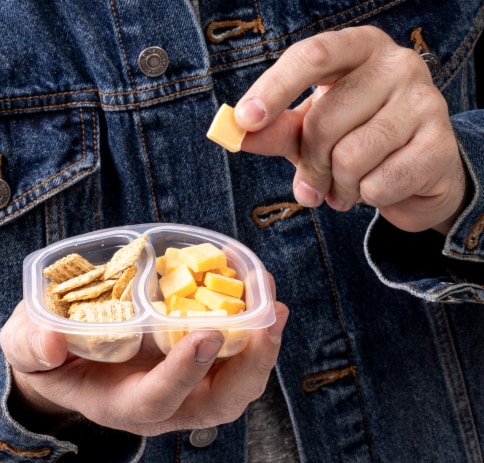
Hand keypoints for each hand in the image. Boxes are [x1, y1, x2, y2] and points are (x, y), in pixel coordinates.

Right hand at [0, 280, 287, 435]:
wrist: (75, 358)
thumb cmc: (56, 354)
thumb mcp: (31, 347)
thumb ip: (34, 346)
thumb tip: (51, 343)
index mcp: (122, 403)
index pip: (159, 400)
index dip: (184, 371)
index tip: (209, 333)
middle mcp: (166, 404)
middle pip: (218, 403)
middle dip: (249, 366)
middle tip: (270, 322)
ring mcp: (189, 388)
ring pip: (238, 386)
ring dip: (263, 350)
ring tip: (276, 307)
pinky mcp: (202, 368)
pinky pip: (238, 361)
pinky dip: (255, 334)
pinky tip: (262, 300)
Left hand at [235, 26, 466, 233]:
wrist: (418, 170)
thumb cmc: (359, 140)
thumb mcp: (313, 130)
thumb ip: (278, 129)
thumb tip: (236, 132)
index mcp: (359, 50)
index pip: (312, 56)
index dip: (274, 89)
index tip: (245, 121)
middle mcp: (397, 65)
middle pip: (324, 121)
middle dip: (311, 165)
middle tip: (316, 181)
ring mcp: (425, 102)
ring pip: (350, 158)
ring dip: (339, 186)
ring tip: (348, 186)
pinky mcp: (441, 145)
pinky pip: (378, 185)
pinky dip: (366, 198)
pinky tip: (375, 190)